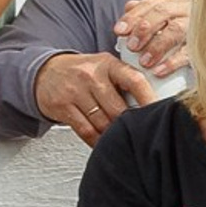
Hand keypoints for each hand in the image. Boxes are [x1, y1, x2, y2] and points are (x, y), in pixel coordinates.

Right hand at [35, 50, 155, 143]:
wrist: (45, 72)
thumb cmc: (83, 72)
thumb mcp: (105, 67)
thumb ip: (126, 81)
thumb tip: (154, 105)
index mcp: (108, 64)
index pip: (134, 81)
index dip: (150, 100)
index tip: (160, 114)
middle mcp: (90, 75)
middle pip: (119, 109)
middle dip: (130, 123)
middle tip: (138, 131)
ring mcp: (74, 91)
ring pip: (103, 123)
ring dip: (114, 133)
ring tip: (122, 136)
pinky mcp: (62, 107)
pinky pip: (86, 131)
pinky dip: (98, 141)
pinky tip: (104, 142)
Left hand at [112, 0, 190, 76]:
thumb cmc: (182, 37)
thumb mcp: (164, 21)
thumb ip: (146, 14)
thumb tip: (129, 8)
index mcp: (176, 2)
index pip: (150, 4)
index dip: (133, 17)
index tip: (119, 31)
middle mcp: (189, 10)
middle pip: (162, 13)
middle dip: (143, 30)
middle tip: (132, 47)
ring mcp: (199, 26)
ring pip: (175, 30)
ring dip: (156, 46)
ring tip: (144, 62)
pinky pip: (189, 52)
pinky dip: (172, 62)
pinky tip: (159, 71)